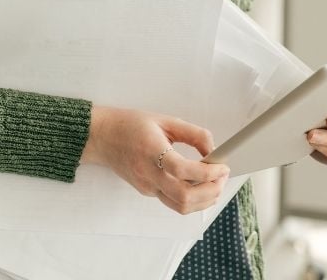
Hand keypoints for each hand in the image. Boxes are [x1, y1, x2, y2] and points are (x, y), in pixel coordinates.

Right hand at [80, 105, 228, 214]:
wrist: (103, 137)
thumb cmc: (132, 125)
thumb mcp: (166, 120)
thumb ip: (193, 134)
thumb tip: (214, 151)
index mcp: (152, 151)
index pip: (183, 171)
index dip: (207, 173)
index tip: (222, 166)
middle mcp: (148, 174)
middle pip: (184, 197)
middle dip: (210, 191)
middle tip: (222, 177)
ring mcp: (147, 187)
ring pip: (180, 206)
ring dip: (204, 200)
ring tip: (216, 184)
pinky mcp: (147, 192)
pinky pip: (174, 202)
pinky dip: (193, 199)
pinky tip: (201, 186)